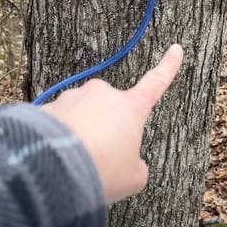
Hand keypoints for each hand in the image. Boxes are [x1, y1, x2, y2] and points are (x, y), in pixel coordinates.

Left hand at [41, 44, 182, 203]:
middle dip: (106, 130)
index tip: (176, 49)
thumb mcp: (133, 177)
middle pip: (110, 111)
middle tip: (99, 158)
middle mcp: (102, 95)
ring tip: (76, 161)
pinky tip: (56, 157)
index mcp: (129, 108)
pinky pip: (60, 122)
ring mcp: (74, 98)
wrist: (53, 169)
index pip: (155, 83)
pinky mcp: (50, 107)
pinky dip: (60, 138)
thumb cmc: (102, 170)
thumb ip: (135, 165)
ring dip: (82, 134)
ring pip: (83, 116)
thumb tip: (125, 160)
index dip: (168, 67)